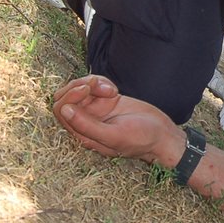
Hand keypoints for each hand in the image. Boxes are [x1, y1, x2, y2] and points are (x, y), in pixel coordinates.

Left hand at [53, 76, 181, 164]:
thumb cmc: (141, 140)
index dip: (69, 96)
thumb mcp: (115, 135)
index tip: (87, 90)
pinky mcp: (106, 99)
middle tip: (97, 85)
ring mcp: (95, 109)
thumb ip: (87, 126)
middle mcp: (85, 120)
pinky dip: (101, 82)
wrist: (162, 135)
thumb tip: (64, 110)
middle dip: (78, 86)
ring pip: (79, 87)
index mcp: (82, 133)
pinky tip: (114, 90)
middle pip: (65, 96)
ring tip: (111, 89)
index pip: (60, 110)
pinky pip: (93, 84)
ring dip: (92, 82)